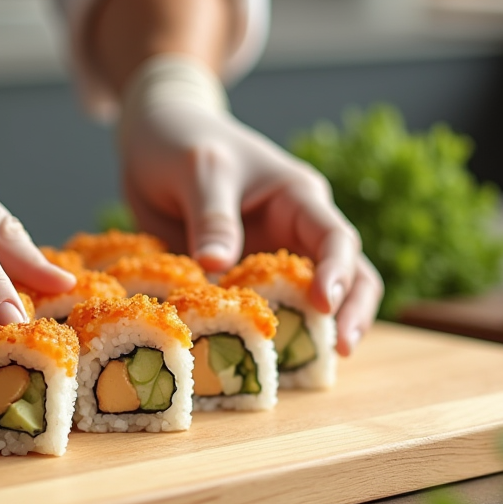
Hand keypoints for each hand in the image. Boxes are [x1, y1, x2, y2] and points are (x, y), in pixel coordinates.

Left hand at [117, 56, 381, 353]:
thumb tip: (217, 267)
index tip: (323, 304)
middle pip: (346, 276)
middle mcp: (295, 232)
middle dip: (349, 312)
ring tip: (307, 366)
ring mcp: (269, 260)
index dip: (337, 272)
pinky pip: (258, 311)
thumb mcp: (199, 169)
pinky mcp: (239, 280)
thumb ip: (212, 216)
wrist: (153, 137)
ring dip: (312, 331)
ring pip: (308, 302)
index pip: (335, 238)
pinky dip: (261, 334)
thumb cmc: (183, 141)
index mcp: (298, 198)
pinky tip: (253, 361)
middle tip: (339, 351)